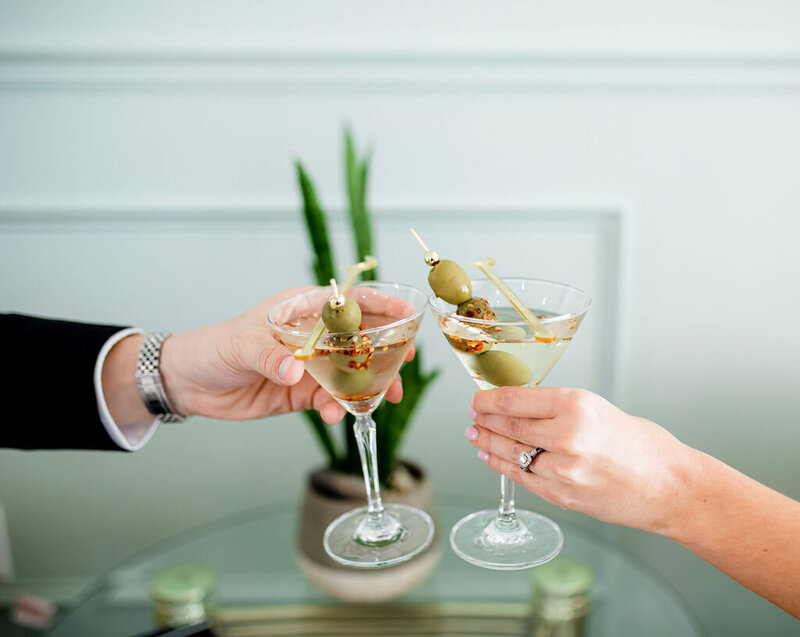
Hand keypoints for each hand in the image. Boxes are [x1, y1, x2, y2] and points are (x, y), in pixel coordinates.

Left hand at [156, 287, 406, 424]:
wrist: (191, 384)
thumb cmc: (214, 348)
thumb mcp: (241, 345)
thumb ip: (270, 357)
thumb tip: (296, 372)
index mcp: (303, 308)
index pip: (350, 302)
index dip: (382, 306)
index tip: (408, 316)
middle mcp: (314, 335)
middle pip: (362, 338)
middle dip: (387, 350)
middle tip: (405, 364)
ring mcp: (312, 365)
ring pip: (353, 372)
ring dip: (371, 385)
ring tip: (383, 399)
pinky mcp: (304, 393)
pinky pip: (333, 399)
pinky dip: (342, 408)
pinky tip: (340, 415)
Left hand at [467, 387, 699, 535]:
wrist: (672, 488)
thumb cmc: (644, 446)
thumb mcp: (600, 409)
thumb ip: (559, 409)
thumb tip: (520, 406)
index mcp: (577, 405)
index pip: (516, 400)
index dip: (489, 399)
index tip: (479, 398)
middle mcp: (566, 436)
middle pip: (509, 426)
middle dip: (485, 419)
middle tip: (473, 415)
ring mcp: (562, 470)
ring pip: (511, 453)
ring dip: (487, 443)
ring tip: (475, 435)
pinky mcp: (562, 496)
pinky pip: (522, 478)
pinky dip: (502, 466)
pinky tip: (490, 457)